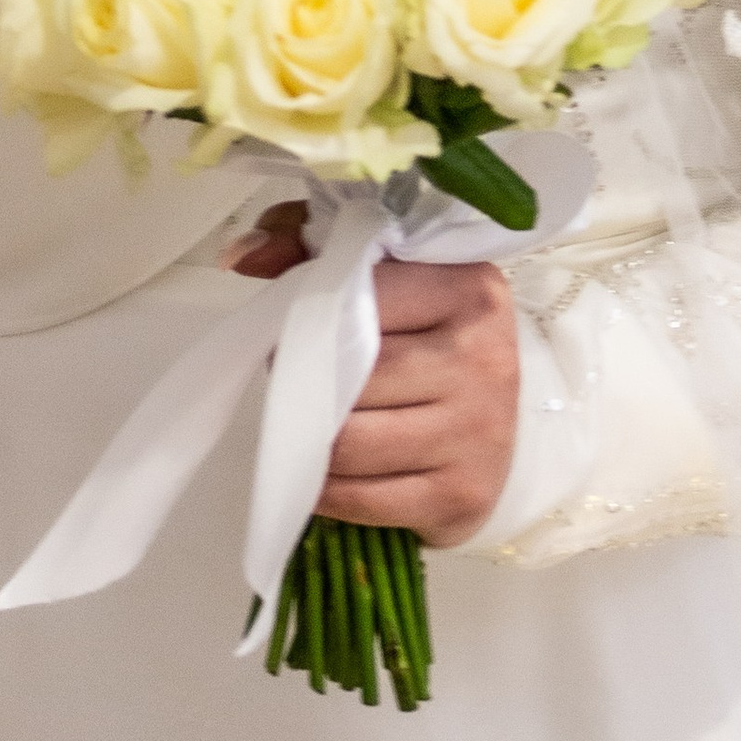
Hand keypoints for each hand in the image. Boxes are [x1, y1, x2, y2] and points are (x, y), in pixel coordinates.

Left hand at [231, 209, 519, 544]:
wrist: (500, 414)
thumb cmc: (425, 331)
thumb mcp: (377, 267)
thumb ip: (305, 241)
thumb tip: (241, 255)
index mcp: (468, 290)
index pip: (358, 301)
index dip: (308, 318)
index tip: (289, 330)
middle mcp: (484, 362)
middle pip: (351, 380)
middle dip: (304, 384)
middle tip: (292, 383)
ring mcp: (480, 436)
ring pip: (349, 444)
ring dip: (310, 440)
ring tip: (305, 423)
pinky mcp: (465, 497)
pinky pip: (362, 499)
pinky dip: (326, 490)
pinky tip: (323, 471)